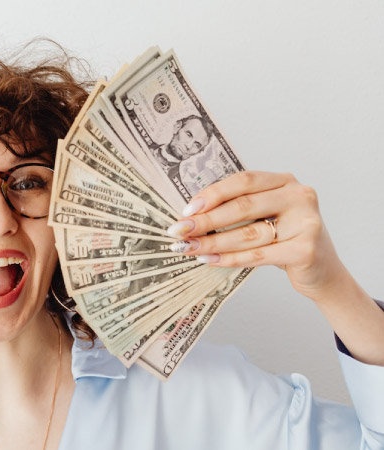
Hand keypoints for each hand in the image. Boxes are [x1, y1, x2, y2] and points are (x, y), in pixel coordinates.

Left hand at [167, 171, 343, 301]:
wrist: (322, 271)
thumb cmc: (285, 239)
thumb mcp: (266, 216)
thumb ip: (238, 208)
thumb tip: (191, 215)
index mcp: (285, 181)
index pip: (243, 181)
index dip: (212, 194)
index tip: (186, 210)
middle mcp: (299, 196)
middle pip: (242, 207)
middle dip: (205, 221)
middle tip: (178, 231)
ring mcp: (306, 222)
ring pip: (247, 233)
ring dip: (212, 242)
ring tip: (188, 248)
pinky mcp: (305, 250)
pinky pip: (257, 255)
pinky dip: (229, 258)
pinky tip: (209, 259)